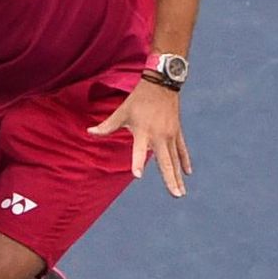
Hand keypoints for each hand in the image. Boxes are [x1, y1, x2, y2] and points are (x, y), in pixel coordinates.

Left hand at [88, 80, 191, 196]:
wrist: (161, 83)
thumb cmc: (139, 99)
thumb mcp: (122, 111)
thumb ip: (107, 126)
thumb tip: (89, 132)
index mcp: (143, 132)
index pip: (139, 150)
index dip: (137, 162)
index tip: (138, 175)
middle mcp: (159, 136)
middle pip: (166, 162)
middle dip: (171, 179)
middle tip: (176, 195)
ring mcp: (170, 135)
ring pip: (175, 160)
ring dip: (178, 176)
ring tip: (181, 192)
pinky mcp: (177, 132)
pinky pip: (182, 150)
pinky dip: (184, 161)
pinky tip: (188, 173)